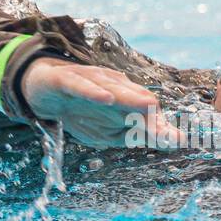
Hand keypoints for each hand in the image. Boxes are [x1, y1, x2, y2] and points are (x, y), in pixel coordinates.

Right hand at [20, 58, 181, 148]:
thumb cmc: (81, 109)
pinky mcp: (65, 79)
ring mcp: (89, 80)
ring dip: (131, 99)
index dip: (162, 126)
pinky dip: (94, 91)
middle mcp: (111, 85)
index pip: (149, 111)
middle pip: (137, 99)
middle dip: (153, 116)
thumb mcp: (108, 128)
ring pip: (113, 89)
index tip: (178, 141)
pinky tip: (106, 98)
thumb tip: (171, 140)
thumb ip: (137, 132)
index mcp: (124, 98)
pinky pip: (81, 85)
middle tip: (169, 134)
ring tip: (149, 108)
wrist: (42, 90)